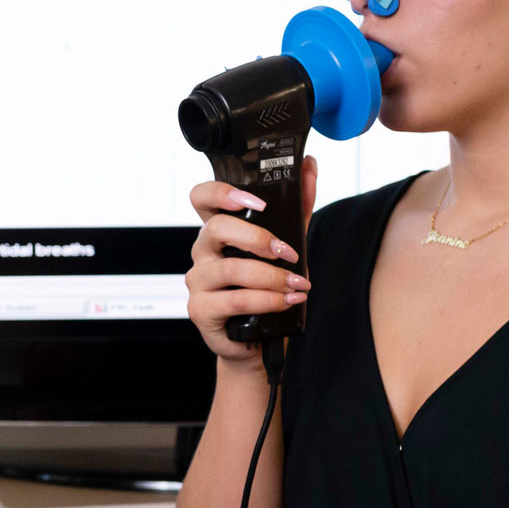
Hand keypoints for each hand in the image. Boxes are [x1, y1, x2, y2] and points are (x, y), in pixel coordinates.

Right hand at [183, 156, 319, 363]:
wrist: (258, 341)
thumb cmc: (268, 290)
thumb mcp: (286, 245)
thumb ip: (297, 208)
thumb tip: (310, 166)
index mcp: (218, 232)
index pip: (201, 198)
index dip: (222, 193)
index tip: (258, 202)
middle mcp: (202, 252)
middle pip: (217, 229)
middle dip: (259, 238)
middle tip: (289, 252)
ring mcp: (198, 281)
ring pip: (231, 269)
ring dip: (272, 277)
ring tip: (298, 285)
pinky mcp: (201, 310)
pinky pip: (235, 300)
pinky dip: (268, 300)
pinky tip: (288, 301)